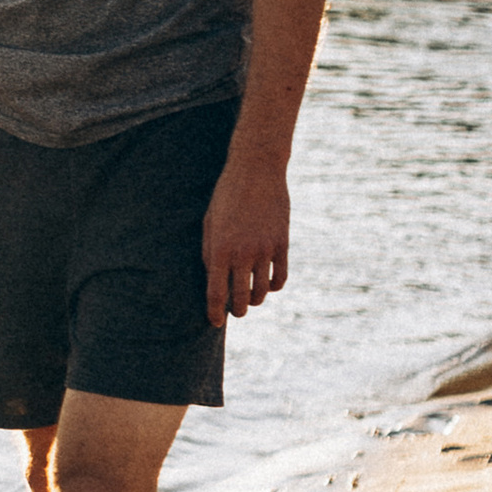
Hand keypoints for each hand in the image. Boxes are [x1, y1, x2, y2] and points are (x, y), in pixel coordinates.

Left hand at [202, 152, 289, 322]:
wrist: (256, 170)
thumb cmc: (226, 195)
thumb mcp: (210, 223)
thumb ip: (210, 253)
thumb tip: (214, 279)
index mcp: (220, 249)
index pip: (216, 293)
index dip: (215, 312)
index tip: (214, 322)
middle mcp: (243, 254)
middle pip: (241, 298)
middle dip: (237, 311)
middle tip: (235, 313)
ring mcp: (265, 250)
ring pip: (262, 292)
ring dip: (255, 300)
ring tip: (250, 299)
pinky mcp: (282, 244)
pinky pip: (281, 278)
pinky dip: (274, 287)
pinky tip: (267, 285)